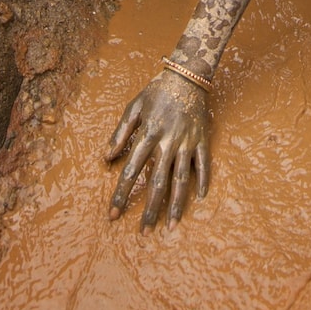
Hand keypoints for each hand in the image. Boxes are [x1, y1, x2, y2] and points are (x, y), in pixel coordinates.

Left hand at [105, 68, 210, 226]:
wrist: (187, 76)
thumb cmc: (156, 92)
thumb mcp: (133, 107)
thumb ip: (120, 133)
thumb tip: (106, 158)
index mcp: (148, 134)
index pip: (131, 170)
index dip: (121, 193)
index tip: (113, 214)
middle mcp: (168, 142)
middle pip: (157, 182)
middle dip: (149, 210)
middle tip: (143, 233)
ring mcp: (187, 143)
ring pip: (181, 180)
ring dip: (176, 205)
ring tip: (171, 226)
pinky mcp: (202, 140)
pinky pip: (203, 165)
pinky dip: (203, 182)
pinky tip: (199, 200)